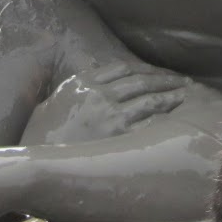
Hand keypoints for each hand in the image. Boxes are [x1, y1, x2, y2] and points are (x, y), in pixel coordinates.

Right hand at [21, 61, 189, 144]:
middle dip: (164, 80)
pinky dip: (162, 120)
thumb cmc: (43, 129)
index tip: (157, 72)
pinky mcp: (117, 135)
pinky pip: (147, 124)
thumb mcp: (58, 98)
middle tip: (182, 81)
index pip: (122, 68)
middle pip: (141, 81)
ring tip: (185, 96)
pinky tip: (174, 120)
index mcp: (86, 81)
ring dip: (169, 97)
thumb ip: (77, 85)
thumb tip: (90, 75)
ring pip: (149, 100)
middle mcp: (100, 93)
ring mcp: (110, 113)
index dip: (144, 69)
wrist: (37, 153)